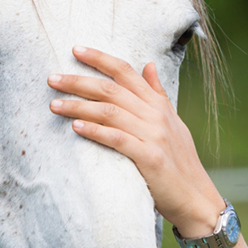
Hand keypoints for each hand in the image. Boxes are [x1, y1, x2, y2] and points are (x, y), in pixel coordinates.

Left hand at [48, 46, 224, 238]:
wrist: (195, 198)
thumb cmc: (179, 162)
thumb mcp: (172, 123)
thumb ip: (157, 94)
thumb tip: (148, 65)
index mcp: (158, 104)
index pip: (126, 72)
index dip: (100, 59)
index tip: (75, 50)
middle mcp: (156, 115)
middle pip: (111, 89)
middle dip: (79, 82)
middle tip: (52, 79)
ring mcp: (153, 135)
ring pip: (110, 112)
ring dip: (79, 106)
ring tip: (54, 105)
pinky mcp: (149, 158)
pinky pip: (117, 139)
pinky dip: (95, 131)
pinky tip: (75, 126)